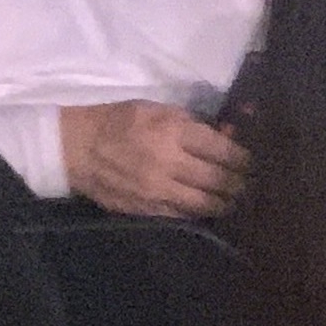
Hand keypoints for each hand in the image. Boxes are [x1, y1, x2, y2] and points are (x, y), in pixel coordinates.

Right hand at [61, 100, 249, 218]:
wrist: (75, 148)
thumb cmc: (117, 122)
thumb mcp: (155, 109)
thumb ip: (192, 122)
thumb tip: (226, 133)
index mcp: (172, 131)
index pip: (222, 150)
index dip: (242, 158)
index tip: (250, 162)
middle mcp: (169, 163)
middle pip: (219, 180)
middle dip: (239, 183)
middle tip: (246, 184)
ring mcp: (158, 190)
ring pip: (205, 203)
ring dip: (224, 203)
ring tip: (232, 200)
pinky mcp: (148, 209)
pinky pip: (183, 215)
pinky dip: (198, 212)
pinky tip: (205, 208)